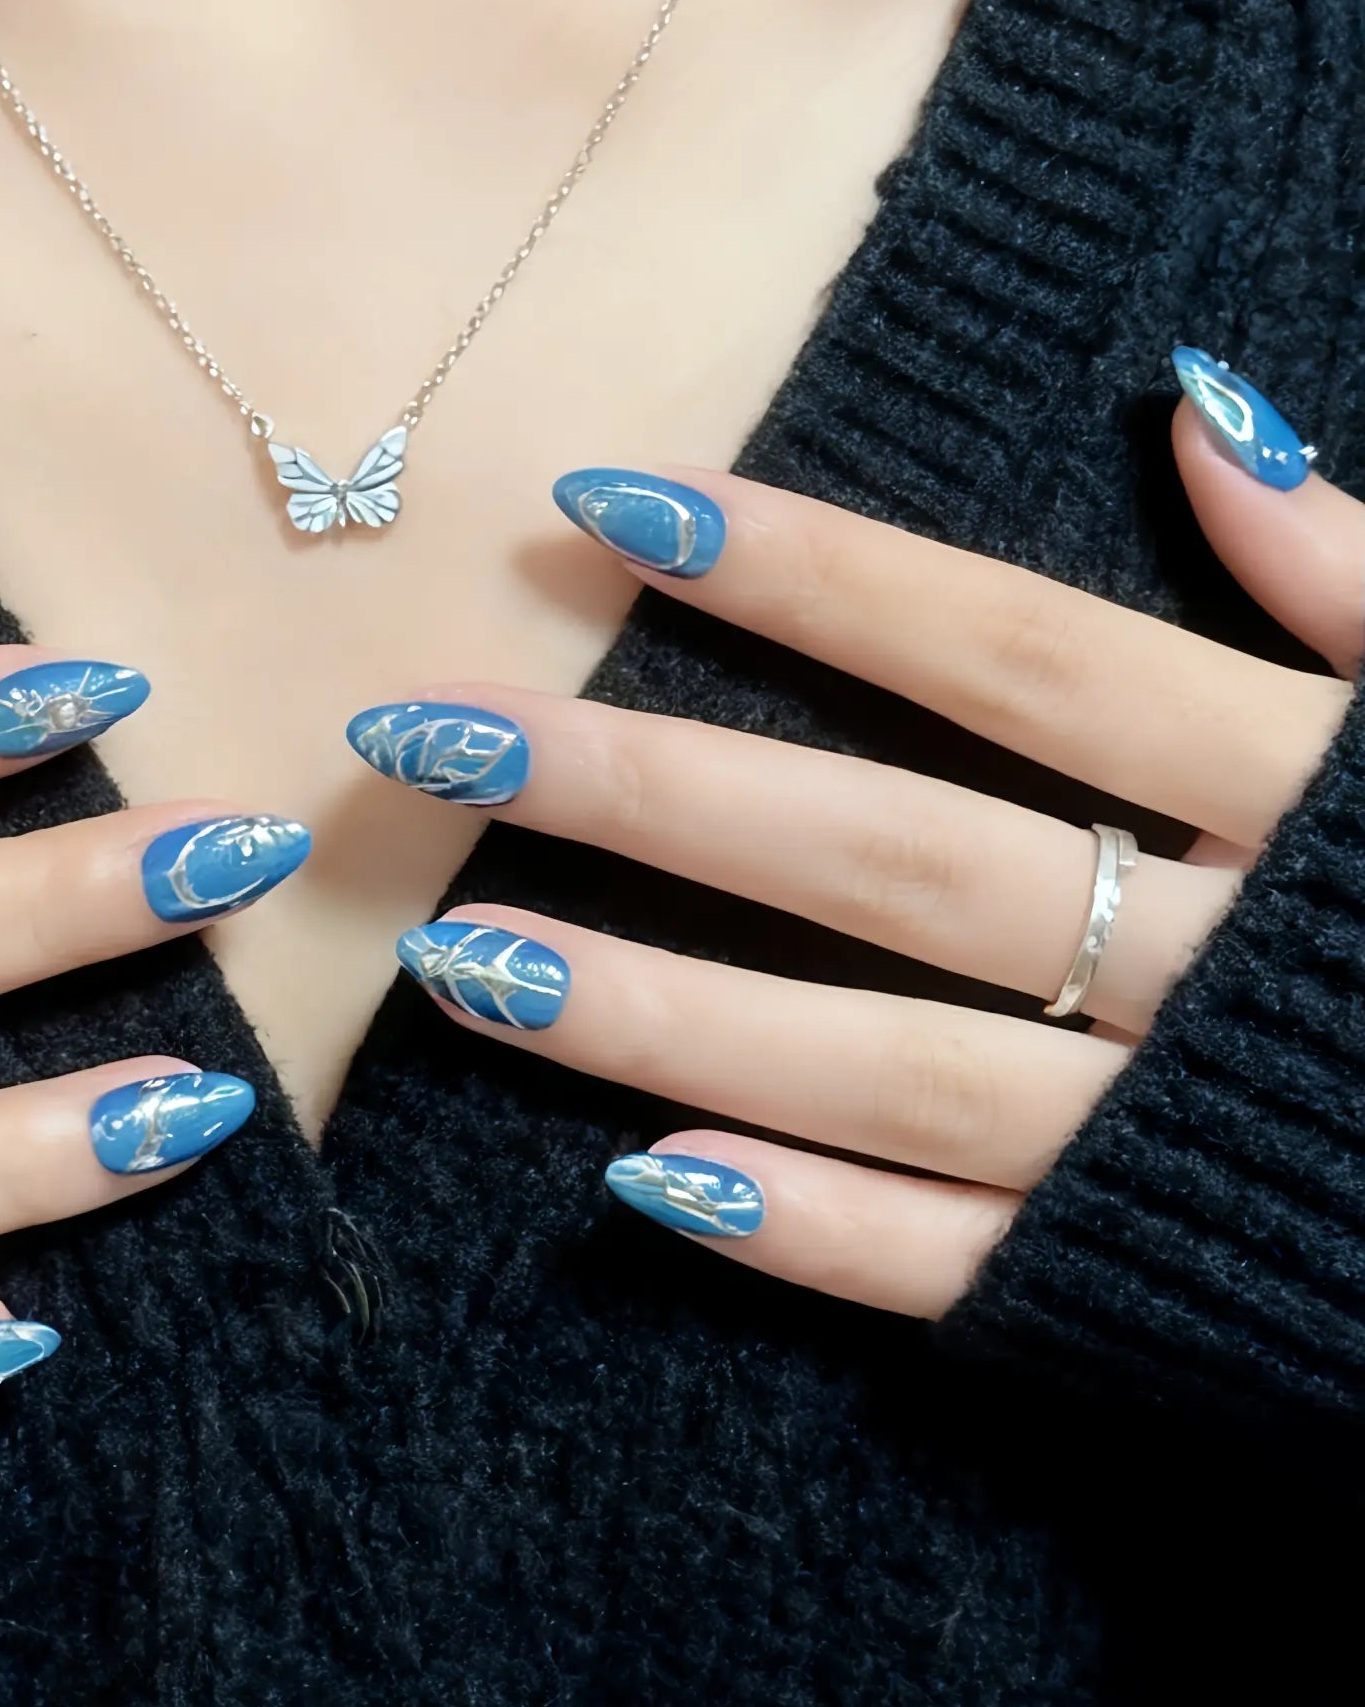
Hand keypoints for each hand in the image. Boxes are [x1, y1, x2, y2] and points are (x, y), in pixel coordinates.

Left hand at [353, 351, 1359, 1315]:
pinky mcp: (1156, 1300)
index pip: (1014, 653)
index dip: (811, 576)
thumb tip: (1207, 405)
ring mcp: (1174, 1146)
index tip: (610, 505)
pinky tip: (647, 1190)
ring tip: (459, 967)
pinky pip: (976, 1274)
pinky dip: (825, 1239)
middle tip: (429, 732)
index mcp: (1312, 796)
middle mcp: (1216, 962)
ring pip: (888, 1066)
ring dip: (667, 1018)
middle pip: (893, 853)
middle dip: (654, 791)